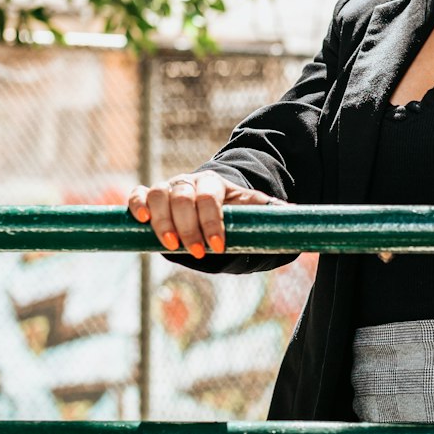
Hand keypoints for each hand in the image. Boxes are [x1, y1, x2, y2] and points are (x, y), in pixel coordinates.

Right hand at [126, 172, 279, 259]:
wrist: (214, 203)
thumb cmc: (234, 211)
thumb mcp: (254, 211)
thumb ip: (271, 212)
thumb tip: (296, 213)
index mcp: (215, 184)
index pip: (209, 197)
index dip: (212, 221)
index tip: (218, 245)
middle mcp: (188, 182)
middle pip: (181, 196)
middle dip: (188, 226)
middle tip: (198, 251)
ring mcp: (167, 188)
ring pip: (158, 195)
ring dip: (162, 221)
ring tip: (172, 245)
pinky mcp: (150, 198)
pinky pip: (138, 195)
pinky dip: (136, 205)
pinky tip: (142, 221)